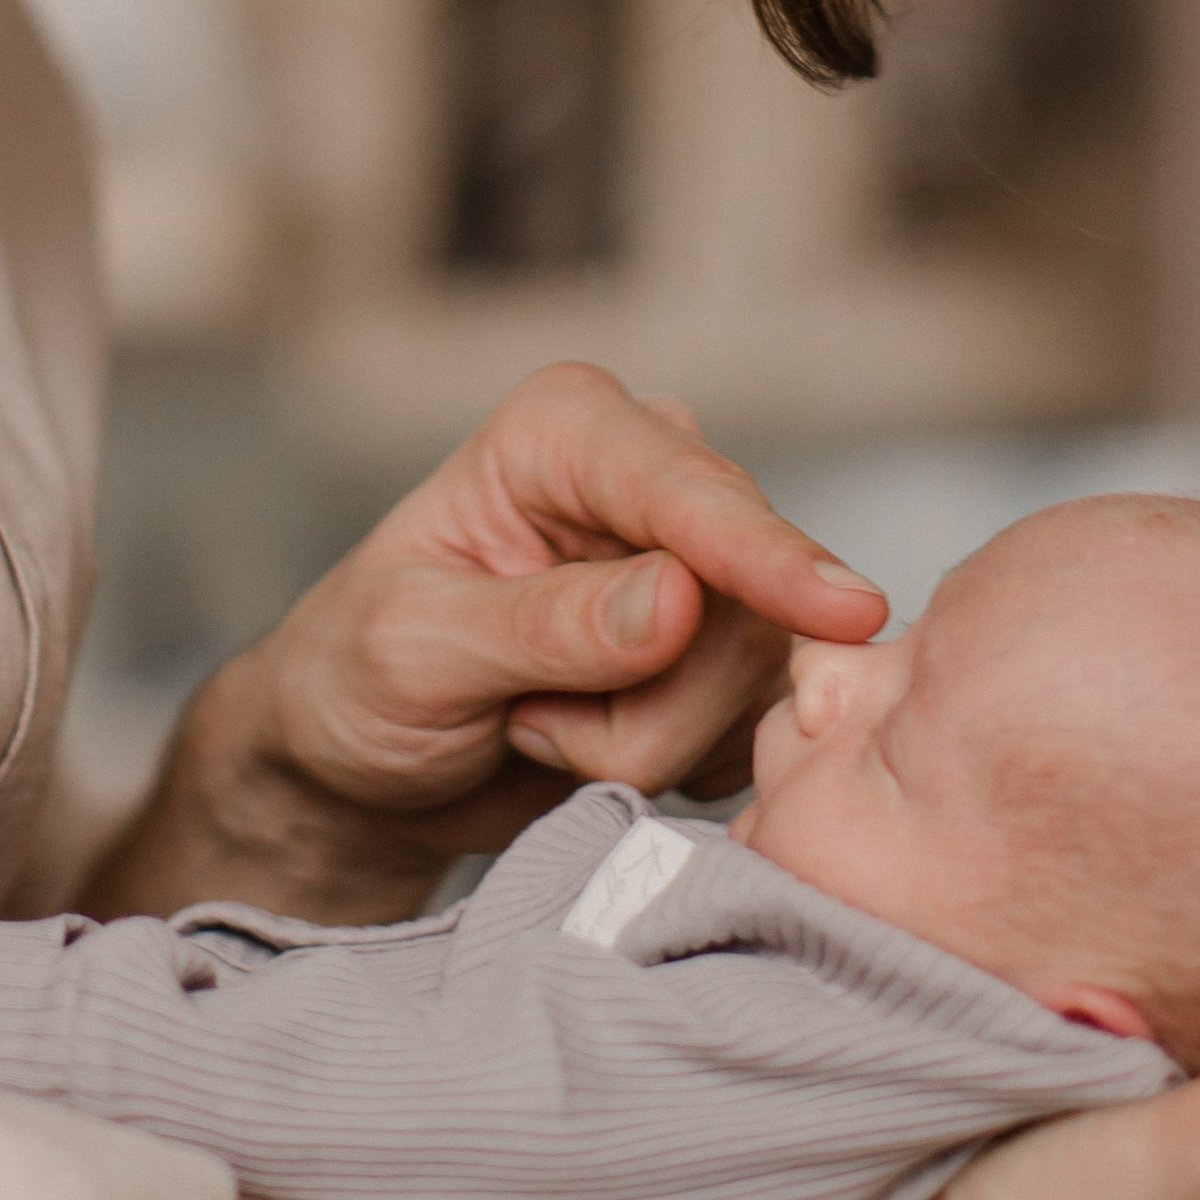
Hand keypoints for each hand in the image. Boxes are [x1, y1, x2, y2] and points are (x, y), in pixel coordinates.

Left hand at [93, 362, 884, 920]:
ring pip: (752, 680)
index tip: (842, 609)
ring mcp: (699, 566)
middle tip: (525, 721)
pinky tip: (581, 744)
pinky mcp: (725, 651)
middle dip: (643, 704)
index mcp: (561, 433)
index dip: (765, 555)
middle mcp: (646, 477)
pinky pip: (747, 730)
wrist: (358, 760)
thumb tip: (682, 601)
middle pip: (742, 602)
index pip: (687, 491)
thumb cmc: (357, 677)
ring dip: (642, 743)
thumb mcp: (417, 648)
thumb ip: (548, 625)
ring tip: (535, 726)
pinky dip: (665, 766)